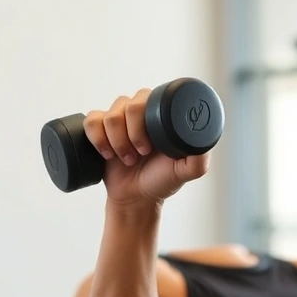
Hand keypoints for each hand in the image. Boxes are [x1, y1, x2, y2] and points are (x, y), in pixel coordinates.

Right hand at [83, 88, 210, 207]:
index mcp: (160, 115)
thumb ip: (199, 157)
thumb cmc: (162, 181)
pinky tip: (107, 153)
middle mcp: (139, 113)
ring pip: (110, 115)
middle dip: (132, 132)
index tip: (149, 148)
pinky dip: (98, 138)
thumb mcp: (186, 170)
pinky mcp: (99, 129)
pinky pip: (91, 121)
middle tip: (140, 154)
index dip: (146, 121)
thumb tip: (205, 139)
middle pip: (128, 103)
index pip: (150, 98)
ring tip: (127, 159)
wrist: (137, 198)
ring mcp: (119, 120)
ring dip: (116, 140)